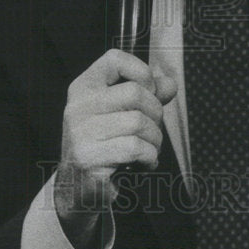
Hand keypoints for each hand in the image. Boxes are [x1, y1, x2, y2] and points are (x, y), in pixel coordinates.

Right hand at [54, 49, 176, 236]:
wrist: (78, 188)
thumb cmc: (105, 144)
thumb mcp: (123, 113)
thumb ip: (148, 95)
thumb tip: (170, 84)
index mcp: (83, 88)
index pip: (115, 59)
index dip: (142, 72)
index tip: (148, 93)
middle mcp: (77, 106)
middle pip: (135, 93)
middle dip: (156, 114)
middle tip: (152, 131)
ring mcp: (80, 133)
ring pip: (139, 122)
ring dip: (155, 140)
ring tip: (148, 150)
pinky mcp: (88, 159)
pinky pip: (135, 148)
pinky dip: (150, 158)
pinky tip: (143, 164)